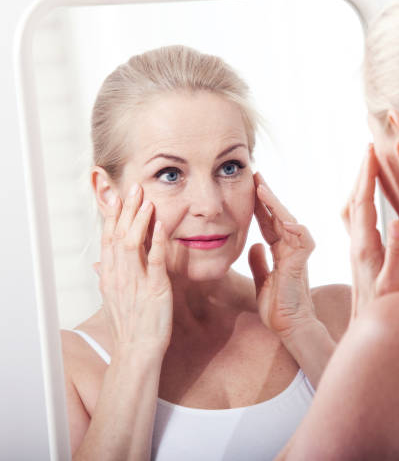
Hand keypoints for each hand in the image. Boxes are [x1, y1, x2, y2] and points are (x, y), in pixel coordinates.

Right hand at [96, 184, 172, 356]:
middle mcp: (119, 276)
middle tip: (133, 187)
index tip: (117, 197)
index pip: (108, 239)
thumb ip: (106, 276)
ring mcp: (135, 281)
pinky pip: (154, 261)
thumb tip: (97, 263)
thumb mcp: (113, 299)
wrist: (136, 351)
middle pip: (118, 235)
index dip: (113, 217)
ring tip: (145, 200)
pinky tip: (161, 225)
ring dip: (139, 220)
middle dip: (126, 210)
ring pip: (132, 244)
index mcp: (110, 276)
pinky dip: (156, 241)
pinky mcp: (154, 289)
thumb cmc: (129, 326)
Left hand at [248, 173, 316, 337]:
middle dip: (268, 196)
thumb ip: (259, 262)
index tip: (249, 189)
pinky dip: (293, 227)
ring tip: (263, 189)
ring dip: (277, 205)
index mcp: (280, 251)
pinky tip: (281, 217)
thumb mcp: (261, 280)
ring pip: (290, 222)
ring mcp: (298, 255)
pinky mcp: (301, 263)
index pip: (269, 223)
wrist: (289, 328)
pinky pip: (302, 239)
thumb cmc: (278, 308)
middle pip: (279, 216)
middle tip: (256, 176)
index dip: (260, 206)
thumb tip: (253, 245)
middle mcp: (290, 249)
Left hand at [342, 145, 398, 320]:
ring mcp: (358, 250)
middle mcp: (358, 245)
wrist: (366, 330)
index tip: (370, 151)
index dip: (367, 176)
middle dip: (362, 173)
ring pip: (353, 209)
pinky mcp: (361, 255)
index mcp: (365, 247)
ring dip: (359, 185)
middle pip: (355, 201)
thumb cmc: (384, 310)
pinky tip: (366, 199)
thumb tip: (396, 221)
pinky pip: (357, 221)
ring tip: (367, 166)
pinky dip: (361, 202)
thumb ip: (397, 254)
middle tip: (369, 149)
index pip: (364, 203)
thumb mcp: (395, 284)